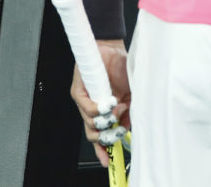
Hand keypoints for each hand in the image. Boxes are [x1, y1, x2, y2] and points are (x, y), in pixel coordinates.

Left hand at [70, 39, 129, 167]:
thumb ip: (129, 112)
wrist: (113, 48)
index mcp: (105, 111)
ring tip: (118, 108)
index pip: (100, 135)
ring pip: (89, 124)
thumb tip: (126, 129)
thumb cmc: (123, 68)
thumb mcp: (132, 94)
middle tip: (116, 132)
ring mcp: (85, 101)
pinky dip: (99, 109)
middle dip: (105, 139)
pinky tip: (109, 103)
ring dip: (105, 120)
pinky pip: (86, 108)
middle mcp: (93, 108)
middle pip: (92, 134)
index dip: (102, 150)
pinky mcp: (78, 92)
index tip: (108, 161)